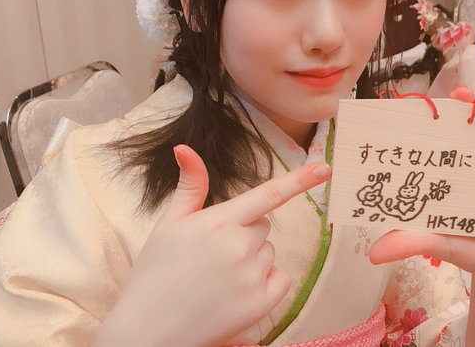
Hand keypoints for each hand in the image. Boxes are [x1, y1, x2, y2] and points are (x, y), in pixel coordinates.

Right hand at [96, 145, 331, 346]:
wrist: (149, 330)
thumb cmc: (156, 272)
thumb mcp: (169, 224)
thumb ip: (190, 185)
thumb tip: (184, 147)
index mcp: (218, 222)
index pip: (267, 195)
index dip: (299, 180)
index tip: (325, 168)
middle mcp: (239, 247)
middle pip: (263, 226)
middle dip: (245, 233)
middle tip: (213, 254)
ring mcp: (252, 277)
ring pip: (270, 251)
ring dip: (252, 259)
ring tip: (218, 277)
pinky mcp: (261, 304)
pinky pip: (280, 279)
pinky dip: (266, 283)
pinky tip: (235, 292)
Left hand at [369, 91, 474, 279]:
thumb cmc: (469, 252)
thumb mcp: (438, 245)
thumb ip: (410, 243)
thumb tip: (374, 254)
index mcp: (448, 176)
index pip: (440, 142)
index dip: (435, 121)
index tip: (431, 104)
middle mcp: (473, 168)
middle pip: (470, 131)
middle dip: (466, 109)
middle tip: (463, 94)